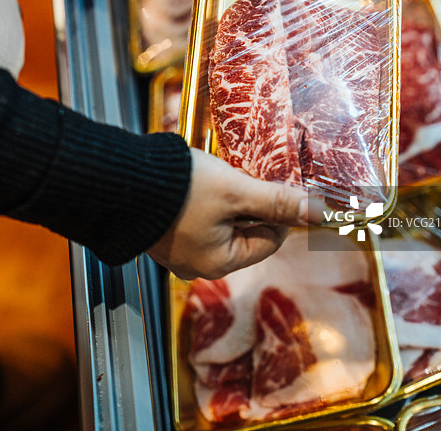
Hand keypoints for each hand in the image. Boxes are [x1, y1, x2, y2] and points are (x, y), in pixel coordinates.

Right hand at [146, 147, 321, 279]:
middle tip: (244, 176)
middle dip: (251, 202)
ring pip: (224, 221)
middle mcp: (198, 264)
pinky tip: (202, 179)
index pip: (270, 240)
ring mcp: (179, 248)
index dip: (278, 210)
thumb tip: (318, 213)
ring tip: (221, 175)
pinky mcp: (165, 231)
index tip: (276, 184)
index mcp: (218, 263)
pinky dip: (208, 198)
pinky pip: (200, 217)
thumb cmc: (178, 189)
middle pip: (246, 231)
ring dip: (230, 197)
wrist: (122, 179)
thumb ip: (278, 201)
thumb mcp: (236, 191)